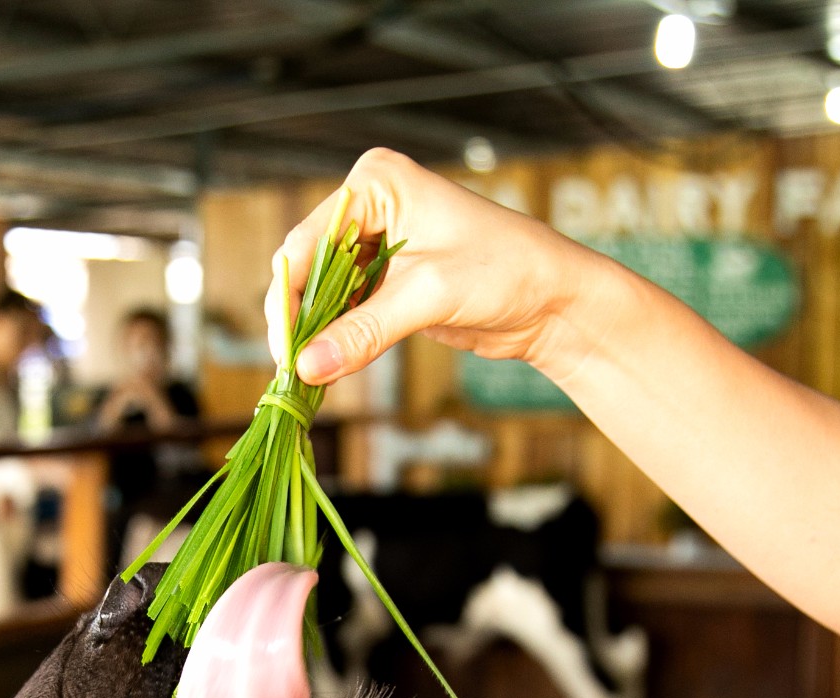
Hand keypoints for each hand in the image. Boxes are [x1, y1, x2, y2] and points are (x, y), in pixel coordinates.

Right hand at [267, 148, 596, 384]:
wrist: (554, 298)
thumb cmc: (507, 271)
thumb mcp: (430, 297)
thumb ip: (364, 331)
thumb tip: (308, 367)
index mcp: (377, 183)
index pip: (307, 242)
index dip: (289, 297)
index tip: (284, 349)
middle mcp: (369, 206)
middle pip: (307, 267)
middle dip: (300, 317)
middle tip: (295, 369)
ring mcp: (376, 243)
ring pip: (321, 292)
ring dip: (316, 332)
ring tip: (309, 373)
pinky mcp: (387, 279)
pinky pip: (344, 309)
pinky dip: (336, 338)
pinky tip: (330, 365)